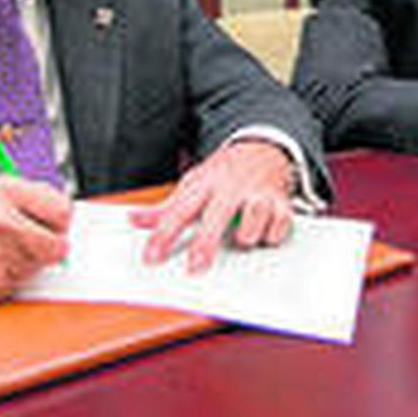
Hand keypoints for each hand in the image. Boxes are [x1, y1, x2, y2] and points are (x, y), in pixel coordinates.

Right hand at [0, 177, 70, 304]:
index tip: (52, 223)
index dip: (59, 220)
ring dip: (26, 263)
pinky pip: (18, 286)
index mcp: (5, 194)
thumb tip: (62, 213)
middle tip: (29, 240)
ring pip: (38, 269)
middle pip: (57, 246)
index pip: (63, 211)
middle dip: (48, 245)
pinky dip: (9, 279)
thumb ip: (31, 197)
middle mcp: (2, 224)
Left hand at [128, 139, 295, 272]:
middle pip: (217, 215)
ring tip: (242, 238)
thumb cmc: (225, 173)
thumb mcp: (194, 183)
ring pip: (254, 217)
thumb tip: (135, 219)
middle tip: (195, 268)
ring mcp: (258, 194)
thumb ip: (166, 207)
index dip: (164, 234)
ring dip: (247, 235)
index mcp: (205, 183)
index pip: (180, 210)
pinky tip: (266, 234)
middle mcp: (232, 187)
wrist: (263, 148)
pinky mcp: (282, 203)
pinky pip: (279, 226)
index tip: (151, 257)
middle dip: (206, 243)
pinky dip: (272, 235)